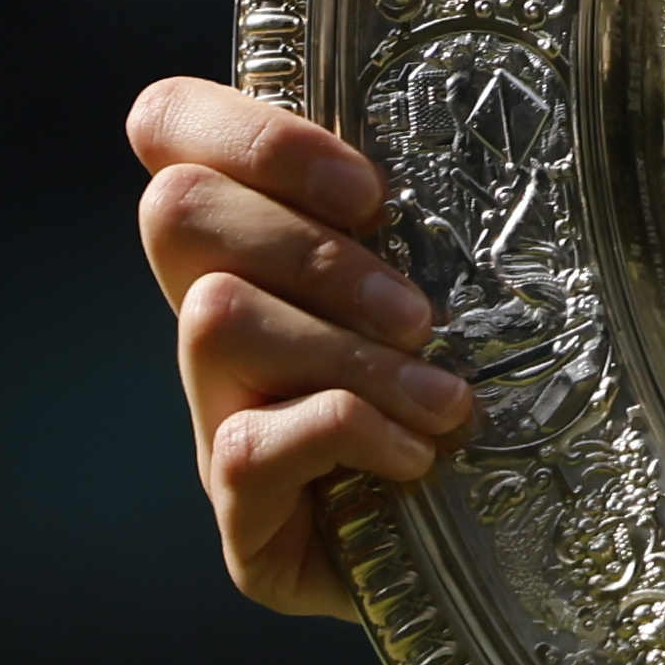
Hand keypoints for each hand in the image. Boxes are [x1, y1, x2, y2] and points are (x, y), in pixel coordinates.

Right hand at [127, 75, 467, 620]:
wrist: (496, 551)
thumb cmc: (488, 386)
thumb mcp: (468, 280)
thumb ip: (433, 209)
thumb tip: (495, 113)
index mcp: (263, 241)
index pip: (168, 123)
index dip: (251, 134)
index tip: (371, 193)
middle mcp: (214, 314)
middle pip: (175, 208)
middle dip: (313, 252)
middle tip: (421, 315)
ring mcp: (214, 411)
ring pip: (216, 320)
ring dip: (353, 356)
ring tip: (447, 404)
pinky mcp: (235, 508)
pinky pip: (252, 440)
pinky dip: (351, 435)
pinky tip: (416, 458)